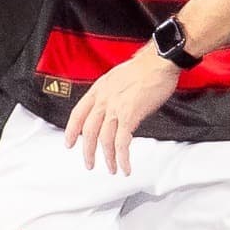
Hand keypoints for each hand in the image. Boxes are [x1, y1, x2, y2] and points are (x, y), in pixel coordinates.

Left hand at [64, 45, 180, 175]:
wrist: (159, 62)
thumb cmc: (145, 66)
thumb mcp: (118, 76)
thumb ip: (111, 92)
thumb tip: (112, 106)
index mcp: (100, 89)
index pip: (78, 113)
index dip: (72, 130)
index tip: (69, 142)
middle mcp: (104, 99)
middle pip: (89, 131)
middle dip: (88, 151)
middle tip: (90, 163)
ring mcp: (116, 108)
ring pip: (105, 140)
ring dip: (108, 158)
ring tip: (112, 168)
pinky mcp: (130, 116)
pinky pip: (122, 143)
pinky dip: (122, 158)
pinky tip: (125, 166)